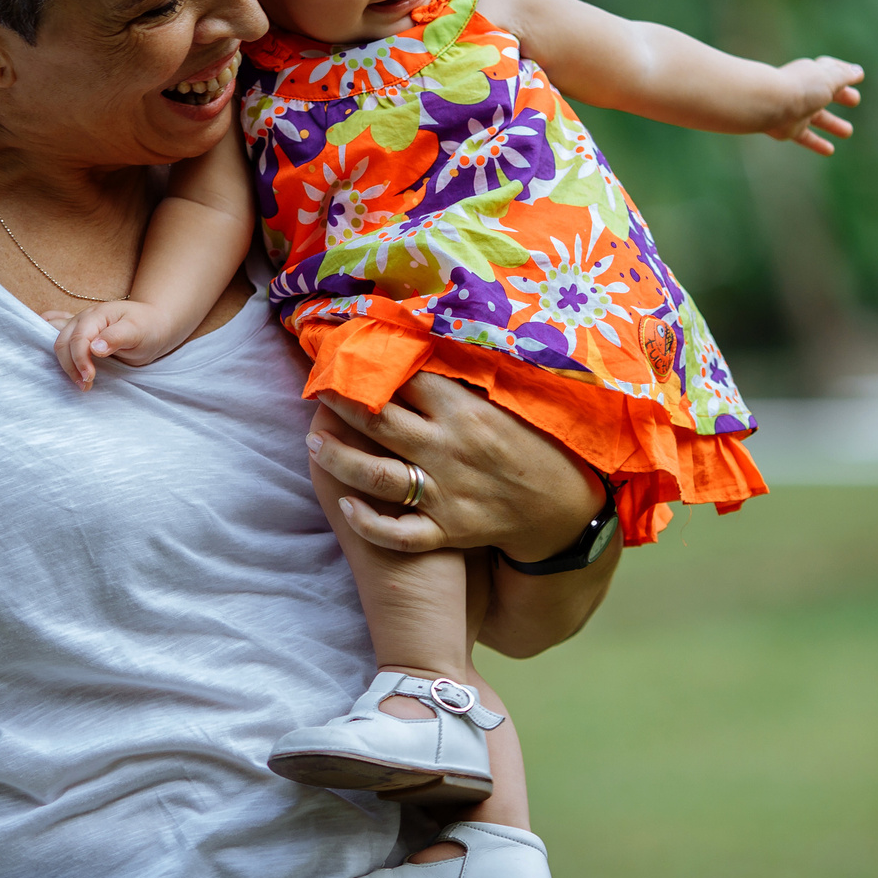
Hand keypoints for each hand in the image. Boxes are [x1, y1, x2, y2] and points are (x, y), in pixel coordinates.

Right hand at [51, 299, 160, 388]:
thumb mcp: (138, 331)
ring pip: (59, 344)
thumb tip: (94, 348)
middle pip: (63, 342)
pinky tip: (49, 353)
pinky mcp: (80, 336)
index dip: (80, 360)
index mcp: (96, 315)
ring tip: (80, 383)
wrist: (154, 324)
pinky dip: (51, 341)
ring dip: (65, 365)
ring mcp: (78, 326)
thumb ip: (117, 337)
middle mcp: (83, 319)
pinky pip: (58, 334)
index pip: (78, 338)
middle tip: (85, 386)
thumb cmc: (148, 326)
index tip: (89, 378)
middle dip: (70, 366)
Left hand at [306, 373, 604, 558]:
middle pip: (378, 421)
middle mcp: (448, 449)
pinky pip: (399, 533)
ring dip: (338, 457)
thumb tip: (417, 344)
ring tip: (314, 440)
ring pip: (376, 475)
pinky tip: (347, 506)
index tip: (344, 351)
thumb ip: (461, 381)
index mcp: (463, 410)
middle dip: (339, 402)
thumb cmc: (531, 444)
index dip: (369, 363)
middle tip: (315, 388)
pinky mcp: (447, 530)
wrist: (562, 508)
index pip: (403, 379)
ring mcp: (445, 493)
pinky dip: (369, 522)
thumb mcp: (503, 402)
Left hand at [763, 56, 864, 154]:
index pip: (830, 70)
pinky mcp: (790, 128)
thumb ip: (844, 76)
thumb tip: (858, 71)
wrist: (770, 104)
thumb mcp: (830, 78)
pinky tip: (830, 151)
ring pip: (818, 118)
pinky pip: (806, 137)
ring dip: (833, 124)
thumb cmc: (802, 88)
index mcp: (813, 74)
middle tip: (854, 100)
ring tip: (847, 132)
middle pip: (825, 94)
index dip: (844, 72)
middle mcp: (804, 91)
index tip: (857, 76)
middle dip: (840, 96)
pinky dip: (817, 143)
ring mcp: (797, 110)